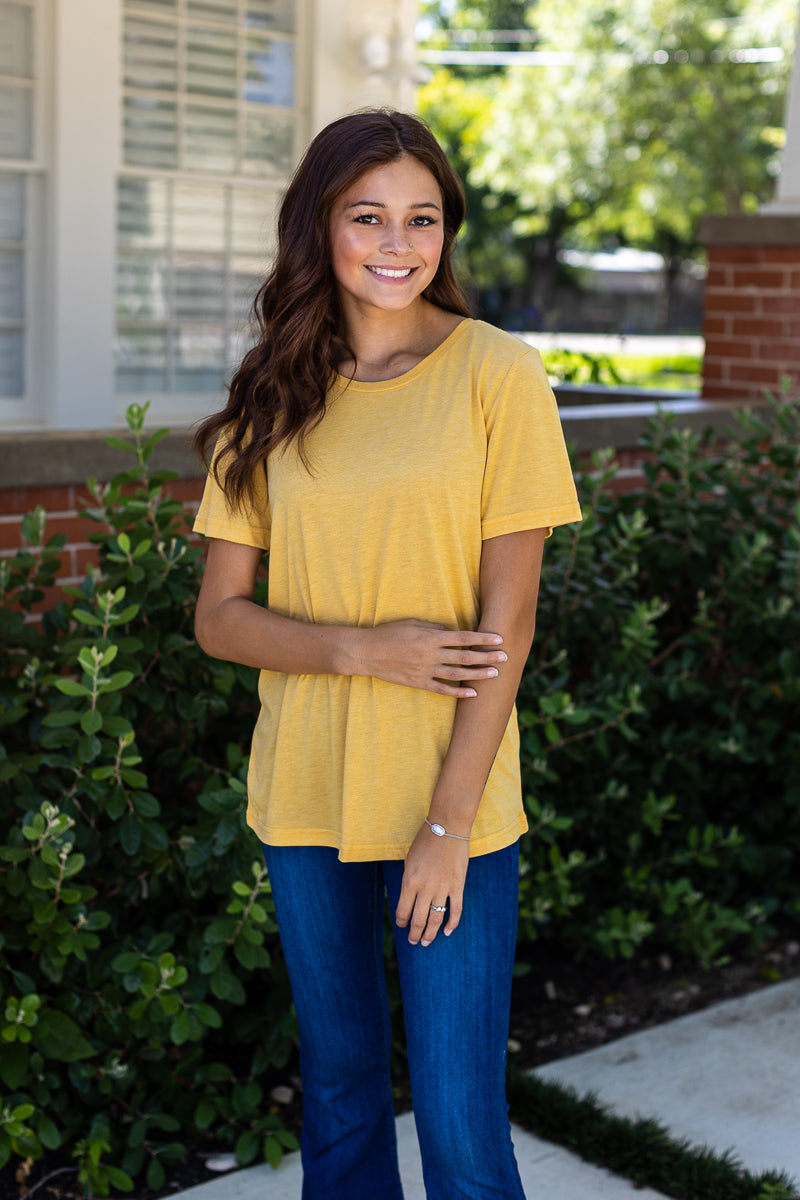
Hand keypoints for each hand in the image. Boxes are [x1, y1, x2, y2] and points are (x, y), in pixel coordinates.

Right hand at [355, 620, 506, 698]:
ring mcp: (425, 670)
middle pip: (465, 657)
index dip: (482, 638)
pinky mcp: (419, 682)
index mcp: (430, 637)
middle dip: (487, 657)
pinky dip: (458, 692)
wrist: (367, 653)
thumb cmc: (389, 633)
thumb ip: (434, 628)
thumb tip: (452, 632)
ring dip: (478, 674)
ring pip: (457, 674)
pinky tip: (472, 693)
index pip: (463, 637)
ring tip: (495, 674)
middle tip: (505, 656)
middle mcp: (430, 654)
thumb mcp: (413, 623)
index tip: (499, 639)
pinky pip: (442, 689)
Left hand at [395, 822, 469, 945]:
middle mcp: (425, 888)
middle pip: (418, 920)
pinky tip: (447, 932)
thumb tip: (408, 899)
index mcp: (409, 881)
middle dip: (414, 934)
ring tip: (426, 942)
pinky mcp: (457, 886)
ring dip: (430, 934)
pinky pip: (456, 911)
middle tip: (413, 941)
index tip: (401, 925)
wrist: (447, 828)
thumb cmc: (425, 842)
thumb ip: (408, 882)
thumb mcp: (409, 861)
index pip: (402, 911)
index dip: (401, 922)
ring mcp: (442, 889)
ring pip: (436, 920)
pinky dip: (452, 924)